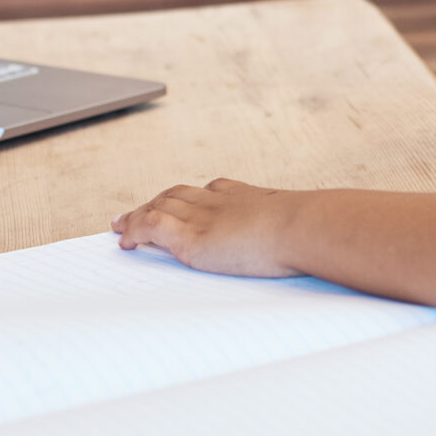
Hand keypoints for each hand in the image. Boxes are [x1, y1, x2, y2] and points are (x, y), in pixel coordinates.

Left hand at [112, 178, 300, 276]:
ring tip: (123, 224)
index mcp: (244, 196)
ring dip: (137, 214)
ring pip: (158, 206)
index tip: (181, 201)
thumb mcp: (298, 225)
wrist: (302, 227)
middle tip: (141, 210)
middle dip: (157, 201)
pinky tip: (126, 239)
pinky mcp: (191, 236)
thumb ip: (291, 230)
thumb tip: (312, 244)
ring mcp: (202, 216)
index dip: (189, 198)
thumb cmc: (308, 231)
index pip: (209, 191)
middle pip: (177, 195)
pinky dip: (135, 229)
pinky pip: (151, 226)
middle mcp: (218, 200)